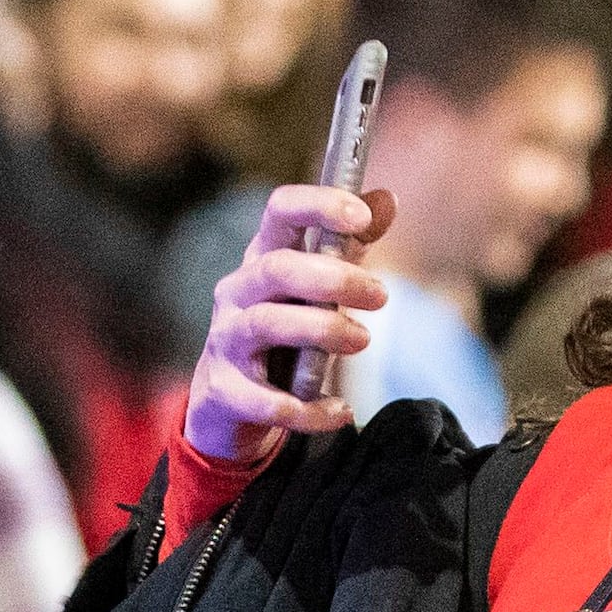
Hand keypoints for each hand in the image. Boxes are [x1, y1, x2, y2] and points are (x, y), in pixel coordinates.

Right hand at [180, 183, 401, 474]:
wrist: (227, 403)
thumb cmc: (282, 332)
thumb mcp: (314, 286)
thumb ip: (349, 245)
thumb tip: (386, 199)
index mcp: (263, 258)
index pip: (280, 211)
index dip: (319, 205)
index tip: (361, 216)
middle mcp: (238, 292)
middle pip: (277, 269)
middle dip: (334, 278)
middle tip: (382, 295)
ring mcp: (226, 341)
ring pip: (267, 324)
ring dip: (322, 331)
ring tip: (363, 339)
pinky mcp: (225, 392)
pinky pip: (266, 401)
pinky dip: (308, 408)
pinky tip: (341, 411)